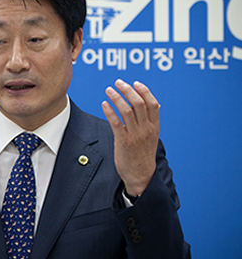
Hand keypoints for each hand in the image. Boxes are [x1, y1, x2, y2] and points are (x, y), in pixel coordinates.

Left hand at [101, 79, 159, 196]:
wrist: (141, 175)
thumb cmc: (144, 154)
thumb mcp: (152, 136)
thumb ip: (149, 121)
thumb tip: (147, 104)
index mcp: (155, 126)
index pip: (152, 103)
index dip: (144, 91)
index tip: (135, 83)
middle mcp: (146, 129)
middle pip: (138, 103)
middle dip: (127, 90)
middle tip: (118, 82)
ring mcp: (135, 135)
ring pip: (126, 110)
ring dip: (116, 97)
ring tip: (108, 90)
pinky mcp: (123, 141)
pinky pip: (116, 122)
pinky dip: (110, 111)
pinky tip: (104, 104)